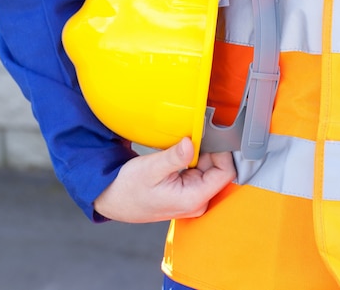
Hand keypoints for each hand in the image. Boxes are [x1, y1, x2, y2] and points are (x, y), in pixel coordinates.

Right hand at [94, 137, 235, 222]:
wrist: (113, 199)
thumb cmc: (129, 189)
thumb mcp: (151, 168)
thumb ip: (175, 157)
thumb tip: (191, 143)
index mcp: (193, 199)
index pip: (225, 173)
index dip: (221, 152)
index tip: (209, 137)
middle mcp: (197, 202)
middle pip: (218, 171)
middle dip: (208, 152)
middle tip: (191, 138)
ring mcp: (192, 198)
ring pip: (208, 170)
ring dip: (198, 156)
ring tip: (181, 148)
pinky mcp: (186, 193)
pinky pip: (198, 173)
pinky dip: (191, 161)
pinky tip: (177, 157)